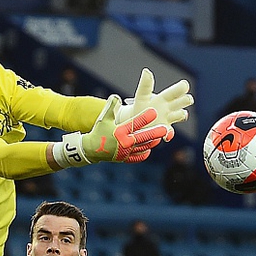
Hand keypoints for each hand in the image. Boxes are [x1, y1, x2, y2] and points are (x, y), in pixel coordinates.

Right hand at [55, 96, 169, 166]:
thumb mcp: (103, 118)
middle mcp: (124, 143)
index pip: (134, 123)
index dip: (144, 117)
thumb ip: (110, 107)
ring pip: (142, 147)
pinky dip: (143, 153)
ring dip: (151, 142)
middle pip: (142, 137)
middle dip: (154, 133)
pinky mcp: (124, 158)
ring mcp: (125, 152)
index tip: (153, 112)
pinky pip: (137, 157)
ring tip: (159, 137)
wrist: (91, 149)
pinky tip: (149, 148)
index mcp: (119, 132)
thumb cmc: (98, 131)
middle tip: (164, 129)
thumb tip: (116, 96)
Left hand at [115, 68, 192, 140]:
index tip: (184, 86)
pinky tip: (166, 134)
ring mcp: (169, 120)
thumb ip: (145, 85)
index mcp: (166, 97)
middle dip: (186, 99)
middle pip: (185, 101)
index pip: (178, 90)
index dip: (182, 87)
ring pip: (182, 115)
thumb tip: (146, 71)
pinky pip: (170, 133)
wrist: (134, 124)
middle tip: (186, 99)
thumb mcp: (141, 96)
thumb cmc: (140, 108)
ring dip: (181, 114)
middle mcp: (170, 108)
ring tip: (174, 114)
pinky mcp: (164, 131)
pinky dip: (169, 134)